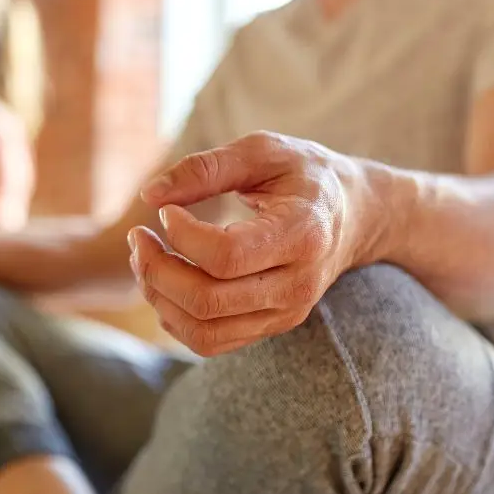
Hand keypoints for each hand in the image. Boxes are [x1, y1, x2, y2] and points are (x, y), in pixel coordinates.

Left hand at [132, 131, 385, 356]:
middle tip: (138, 237)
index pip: (226, 256)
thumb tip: (150, 194)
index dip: (182, 236)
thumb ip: (206, 167)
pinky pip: (209, 341)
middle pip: (207, 300)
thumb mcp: (263, 151)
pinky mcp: (271, 326)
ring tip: (145, 258)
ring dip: (159, 297)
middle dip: (156, 270)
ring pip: (203, 331)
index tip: (166, 211)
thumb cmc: (304, 174)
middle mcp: (297, 284)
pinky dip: (174, 316)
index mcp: (302, 234)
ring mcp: (286, 313)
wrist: (355, 214)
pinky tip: (165, 280)